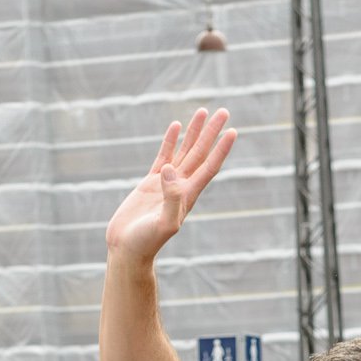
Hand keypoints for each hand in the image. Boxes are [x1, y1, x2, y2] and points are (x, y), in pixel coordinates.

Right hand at [104, 108, 236, 264]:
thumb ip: (170, 198)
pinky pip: (163, 155)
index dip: (221, 149)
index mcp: (188, 195)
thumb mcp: (163, 224)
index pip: (209, 167)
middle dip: (212, 133)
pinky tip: (176, 126)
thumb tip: (171, 170)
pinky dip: (170, 141)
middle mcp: (181, 186)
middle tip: (224, 111)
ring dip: (195, 132)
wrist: (128, 250)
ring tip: (203, 111)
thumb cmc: (147, 242)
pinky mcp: (150, 183)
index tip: (232, 131)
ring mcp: (166, 184)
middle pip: (200, 153)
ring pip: (184, 151)